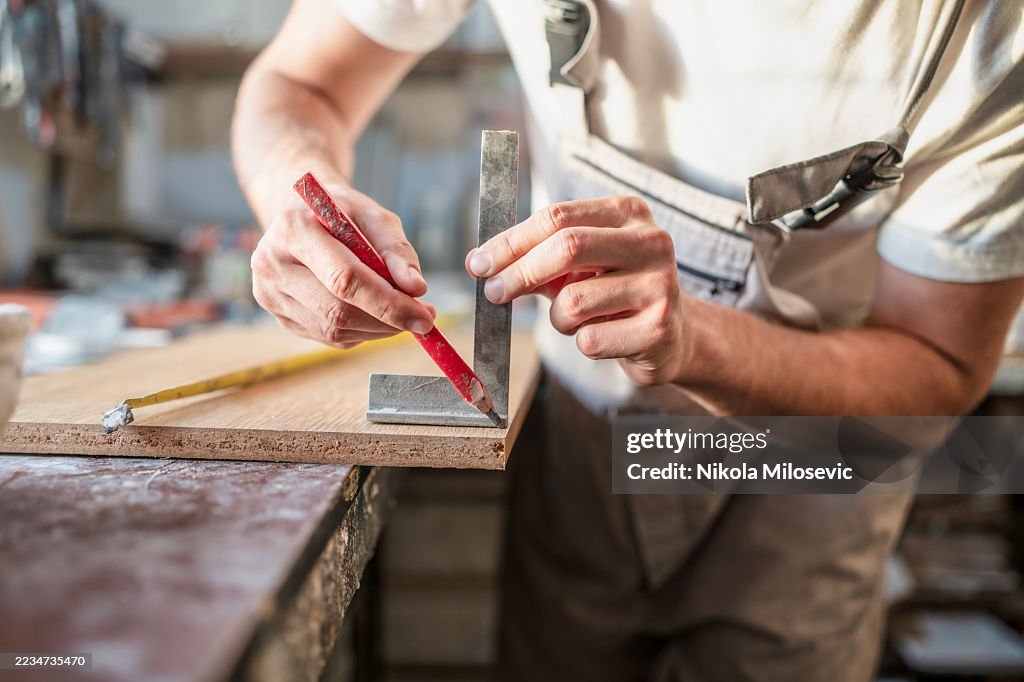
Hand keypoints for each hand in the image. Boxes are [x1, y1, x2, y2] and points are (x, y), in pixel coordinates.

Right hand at [252, 183, 435, 347]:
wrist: (302, 217)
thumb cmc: (342, 214)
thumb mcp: (373, 216)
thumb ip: (396, 250)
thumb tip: (416, 289)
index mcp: (294, 229)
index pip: (345, 278)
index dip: (389, 302)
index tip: (425, 314)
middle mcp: (272, 264)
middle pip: (337, 311)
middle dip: (388, 320)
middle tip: (423, 319)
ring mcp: (270, 295)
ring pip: (334, 330)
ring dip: (378, 329)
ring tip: (401, 313)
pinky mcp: (279, 317)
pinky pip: (328, 337)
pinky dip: (361, 331)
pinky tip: (372, 314)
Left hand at [466, 196, 689, 385]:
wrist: (672, 337)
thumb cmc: (615, 294)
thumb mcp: (580, 267)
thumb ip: (538, 259)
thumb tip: (484, 264)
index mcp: (627, 213)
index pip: (557, 217)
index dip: (511, 242)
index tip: (479, 263)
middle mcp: (651, 241)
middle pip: (566, 247)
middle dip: (519, 272)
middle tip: (493, 292)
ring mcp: (660, 284)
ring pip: (574, 302)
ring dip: (558, 320)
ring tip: (577, 321)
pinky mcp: (659, 328)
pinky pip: (590, 340)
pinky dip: (583, 344)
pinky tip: (604, 338)